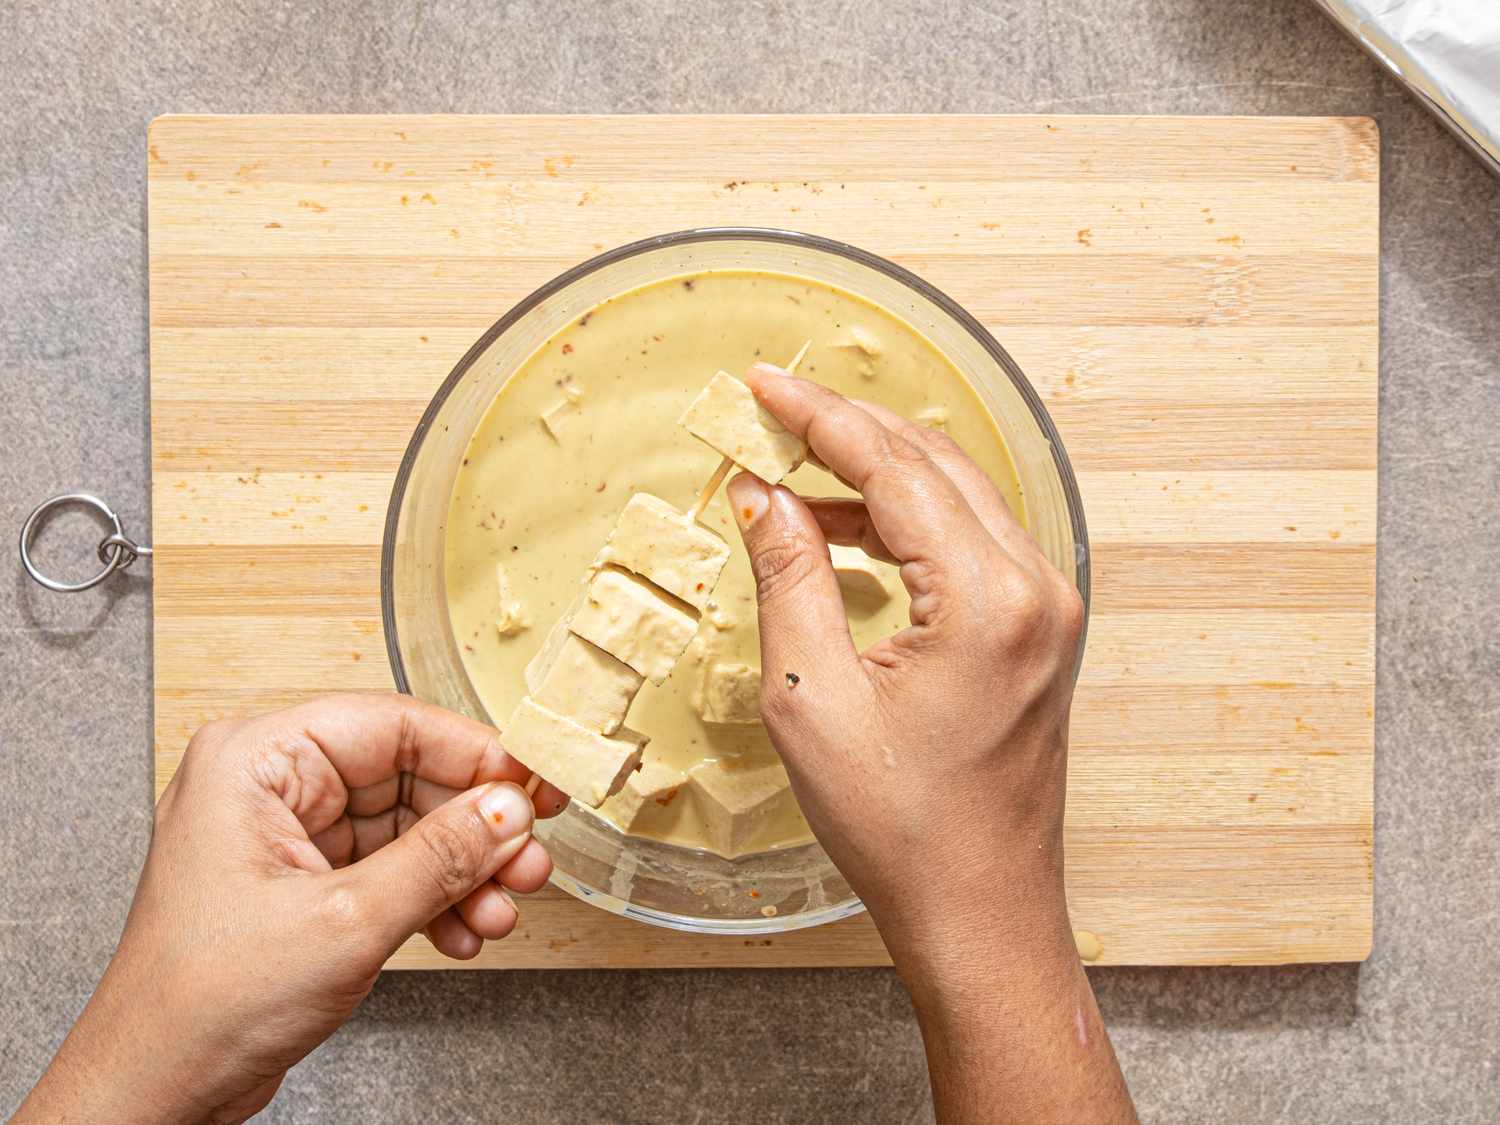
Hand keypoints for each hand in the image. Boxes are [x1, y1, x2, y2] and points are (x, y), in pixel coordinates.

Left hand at [15, 694, 568, 1124]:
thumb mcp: (348, 921)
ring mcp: (287, 836)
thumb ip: (439, 858)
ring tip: (502, 907)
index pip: (391, 725)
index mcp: (256, 760)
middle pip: (406, 777)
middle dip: (473, 827)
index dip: (472, 753)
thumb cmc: (202, 1003)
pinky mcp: (304, 882)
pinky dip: (433, 899)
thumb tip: (507, 810)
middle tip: (528, 858)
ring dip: (462, 871)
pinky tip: (464, 930)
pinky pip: (390, 868)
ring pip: (406, 827)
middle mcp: (270, 786)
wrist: (157, 1091)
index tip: (531, 783)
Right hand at [727, 365, 1133, 1123]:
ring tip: (795, 474)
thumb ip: (788, 577)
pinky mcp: (1042, 630)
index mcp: (987, 599)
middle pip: (936, 464)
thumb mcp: (812, 699)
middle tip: (772, 413)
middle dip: (849, 431)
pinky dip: (910, 521)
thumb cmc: (899, 827)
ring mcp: (1050, 608)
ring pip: (958, 495)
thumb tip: (764, 496)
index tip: (761, 384)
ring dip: (879, 474)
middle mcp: (1037, 587)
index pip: (896, 467)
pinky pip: (973, 540)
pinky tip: (849, 532)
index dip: (820, 417)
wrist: (982, 911)